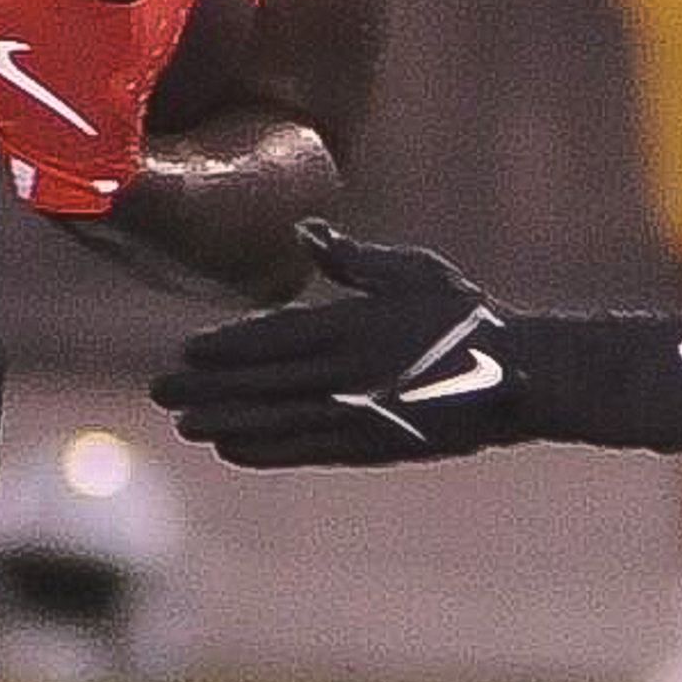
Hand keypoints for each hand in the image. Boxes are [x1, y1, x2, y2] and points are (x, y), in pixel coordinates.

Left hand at [152, 222, 531, 466]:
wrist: (520, 379)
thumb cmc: (467, 319)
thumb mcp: (414, 273)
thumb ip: (354, 259)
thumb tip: (303, 230)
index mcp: (357, 325)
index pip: (277, 336)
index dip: (228, 346)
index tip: (186, 350)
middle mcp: (351, 372)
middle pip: (265, 382)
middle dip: (209, 388)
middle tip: (161, 392)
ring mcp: (361, 413)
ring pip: (278, 420)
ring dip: (227, 423)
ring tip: (185, 425)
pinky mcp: (373, 445)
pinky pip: (308, 449)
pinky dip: (267, 451)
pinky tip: (232, 449)